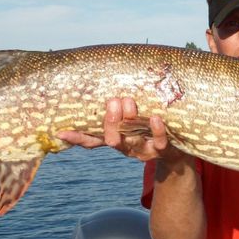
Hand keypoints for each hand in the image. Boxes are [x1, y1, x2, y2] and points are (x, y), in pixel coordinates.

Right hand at [57, 97, 174, 161]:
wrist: (177, 152)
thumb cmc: (149, 129)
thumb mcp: (132, 120)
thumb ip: (118, 109)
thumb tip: (105, 86)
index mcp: (116, 139)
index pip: (92, 141)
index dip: (77, 138)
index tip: (61, 132)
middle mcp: (126, 147)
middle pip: (112, 139)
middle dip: (111, 120)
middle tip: (114, 100)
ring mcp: (144, 151)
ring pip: (132, 140)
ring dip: (129, 120)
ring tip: (129, 102)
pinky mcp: (162, 151)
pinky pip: (159, 142)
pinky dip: (156, 130)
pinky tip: (154, 117)